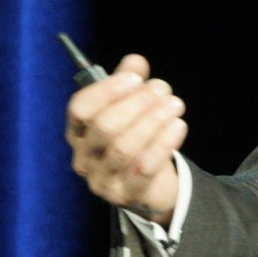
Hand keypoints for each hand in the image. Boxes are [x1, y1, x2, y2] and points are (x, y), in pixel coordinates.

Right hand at [64, 54, 186, 224]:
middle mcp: (84, 156)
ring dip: (153, 121)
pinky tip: (178, 126)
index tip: (135, 78)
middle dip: (137, 103)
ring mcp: (101, 179)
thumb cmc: (136, 139)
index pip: (79, 109)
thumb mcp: (131, 109)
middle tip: (163, 90)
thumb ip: (130, 83)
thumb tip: (135, 61)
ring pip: (124, 147)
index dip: (106, 91)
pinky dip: (162, 144)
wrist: (150, 186)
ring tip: (175, 104)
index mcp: (79, 132)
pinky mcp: (125, 194)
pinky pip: (143, 170)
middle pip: (104, 126)